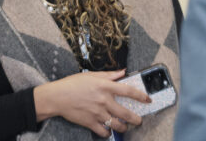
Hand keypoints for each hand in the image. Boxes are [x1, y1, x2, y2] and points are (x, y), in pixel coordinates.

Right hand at [33, 69, 150, 136]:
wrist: (57, 96)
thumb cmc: (73, 83)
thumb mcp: (92, 75)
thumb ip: (109, 74)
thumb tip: (123, 71)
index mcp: (105, 86)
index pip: (128, 91)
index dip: (140, 96)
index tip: (147, 99)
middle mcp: (104, 100)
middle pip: (126, 113)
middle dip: (136, 119)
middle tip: (138, 121)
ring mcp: (97, 113)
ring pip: (117, 125)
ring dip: (124, 128)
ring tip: (124, 127)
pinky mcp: (90, 122)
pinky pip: (104, 132)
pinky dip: (108, 133)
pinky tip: (108, 130)